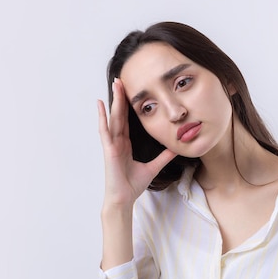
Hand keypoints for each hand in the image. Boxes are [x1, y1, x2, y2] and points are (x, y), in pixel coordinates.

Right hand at [97, 78, 176, 207]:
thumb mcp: (154, 167)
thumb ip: (164, 157)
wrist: (123, 199)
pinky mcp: (108, 150)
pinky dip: (102, 117)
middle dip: (121, 97)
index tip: (131, 90)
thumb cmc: (133, 185)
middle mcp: (117, 141)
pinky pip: (104, 130)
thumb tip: (177, 148)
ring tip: (115, 84)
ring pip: (113, 118)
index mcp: (125, 144)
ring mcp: (111, 144)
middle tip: (122, 79)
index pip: (127, 120)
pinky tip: (100, 104)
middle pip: (119, 114)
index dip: (128, 105)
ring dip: (113, 100)